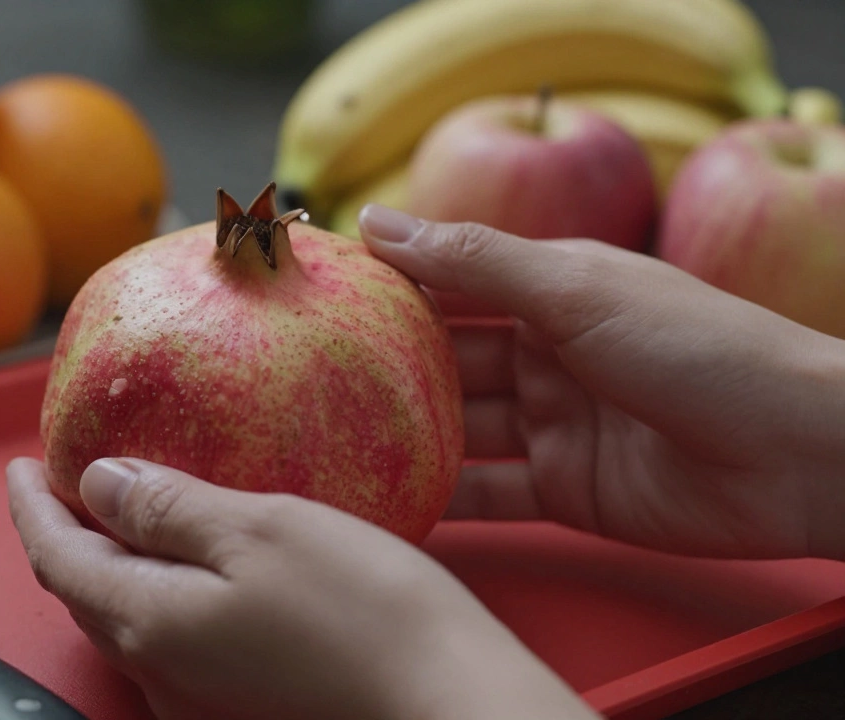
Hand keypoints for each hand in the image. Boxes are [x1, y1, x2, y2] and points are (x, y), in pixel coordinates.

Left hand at [7, 457, 597, 719]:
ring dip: (112, 559)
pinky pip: (173, 632)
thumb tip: (101, 483)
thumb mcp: (259, 529)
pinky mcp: (239, 697)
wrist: (444, 700)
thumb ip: (171, 507)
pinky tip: (190, 558)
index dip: (31, 504)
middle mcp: (160, 668)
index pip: (56, 554)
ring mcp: (198, 692)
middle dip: (66, 532)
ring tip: (123, 508)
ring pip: (127, 613)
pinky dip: (160, 585)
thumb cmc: (364, 611)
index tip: (21, 464)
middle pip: (84, 590)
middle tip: (66, 479)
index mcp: (149, 618)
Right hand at [360, 205, 844, 559]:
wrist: (799, 454)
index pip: (448, 282)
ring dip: (402, 436)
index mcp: (550, 291)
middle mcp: (543, 355)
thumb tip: (377, 220)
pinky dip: (443, 500)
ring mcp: (551, 425)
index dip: (384, 285)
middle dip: (382, 368)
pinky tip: (384, 499)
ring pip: (458, 430)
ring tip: (322, 444)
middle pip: (445, 361)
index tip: (314, 292)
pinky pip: (487, 494)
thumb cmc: (699, 349)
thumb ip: (475, 262)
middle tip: (299, 378)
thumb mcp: (577, 290)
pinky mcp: (563, 489)